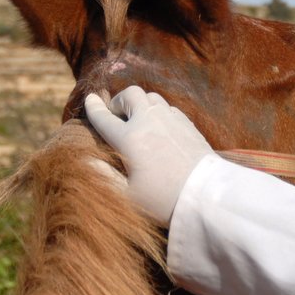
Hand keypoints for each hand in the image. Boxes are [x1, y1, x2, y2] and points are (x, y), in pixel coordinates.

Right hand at [83, 88, 213, 224]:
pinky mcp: (188, 124)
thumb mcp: (127, 195)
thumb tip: (88, 159)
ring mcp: (171, 120)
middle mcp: (149, 122)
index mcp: (129, 139)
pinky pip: (169, 108)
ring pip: (151, 97)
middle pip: (130, 94)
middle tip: (117, 117)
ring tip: (138, 120)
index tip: (90, 100)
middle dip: (119, 101)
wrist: (206, 197)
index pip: (104, 118)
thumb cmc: (163, 201)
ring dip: (140, 104)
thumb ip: (105, 174)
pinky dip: (159, 112)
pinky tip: (159, 128)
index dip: (94, 108)